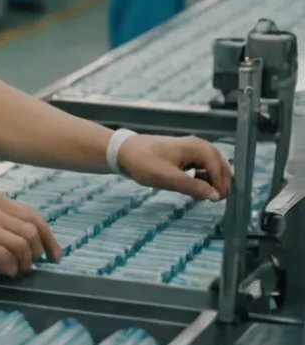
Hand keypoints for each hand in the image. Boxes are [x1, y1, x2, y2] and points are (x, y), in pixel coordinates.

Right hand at [0, 188, 61, 277]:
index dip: (48, 236)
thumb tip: (17, 235)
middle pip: (32, 230)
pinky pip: (4, 257)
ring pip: (21, 244)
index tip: (53, 252)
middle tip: (36, 264)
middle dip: (40, 251)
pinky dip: (11, 267)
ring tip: (20, 269)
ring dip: (25, 261)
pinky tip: (7, 272)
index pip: (33, 216)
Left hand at [117, 134, 231, 201]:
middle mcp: (196, 145)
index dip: (222, 184)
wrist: (122, 152)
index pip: (219, 167)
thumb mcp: (169, 178)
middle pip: (219, 164)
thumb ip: (194, 187)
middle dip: (221, 181)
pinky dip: (203, 176)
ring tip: (208, 194)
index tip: (220, 199)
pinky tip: (196, 186)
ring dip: (213, 179)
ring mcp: (189, 149)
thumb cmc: (144, 163)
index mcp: (197, 147)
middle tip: (219, 198)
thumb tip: (215, 196)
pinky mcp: (182, 154)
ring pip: (211, 165)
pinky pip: (200, 165)